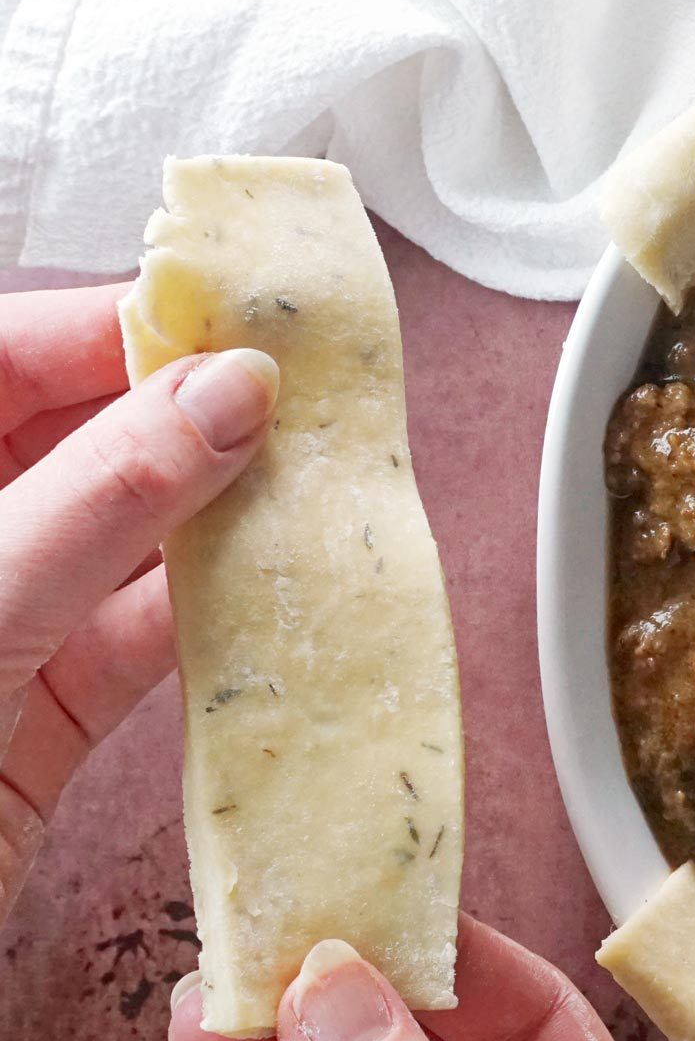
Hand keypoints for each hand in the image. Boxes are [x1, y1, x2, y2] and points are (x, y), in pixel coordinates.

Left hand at [0, 281, 277, 923]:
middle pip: (78, 437)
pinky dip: (217, 624)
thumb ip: (102, 495)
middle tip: (306, 402)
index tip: (240, 322)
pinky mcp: (36, 718)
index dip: (119, 329)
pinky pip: (143, 643)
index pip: (5, 352)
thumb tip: (229, 393)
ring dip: (223, 521)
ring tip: (318, 491)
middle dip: (193, 418)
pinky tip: (282, 599)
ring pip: (126, 540)